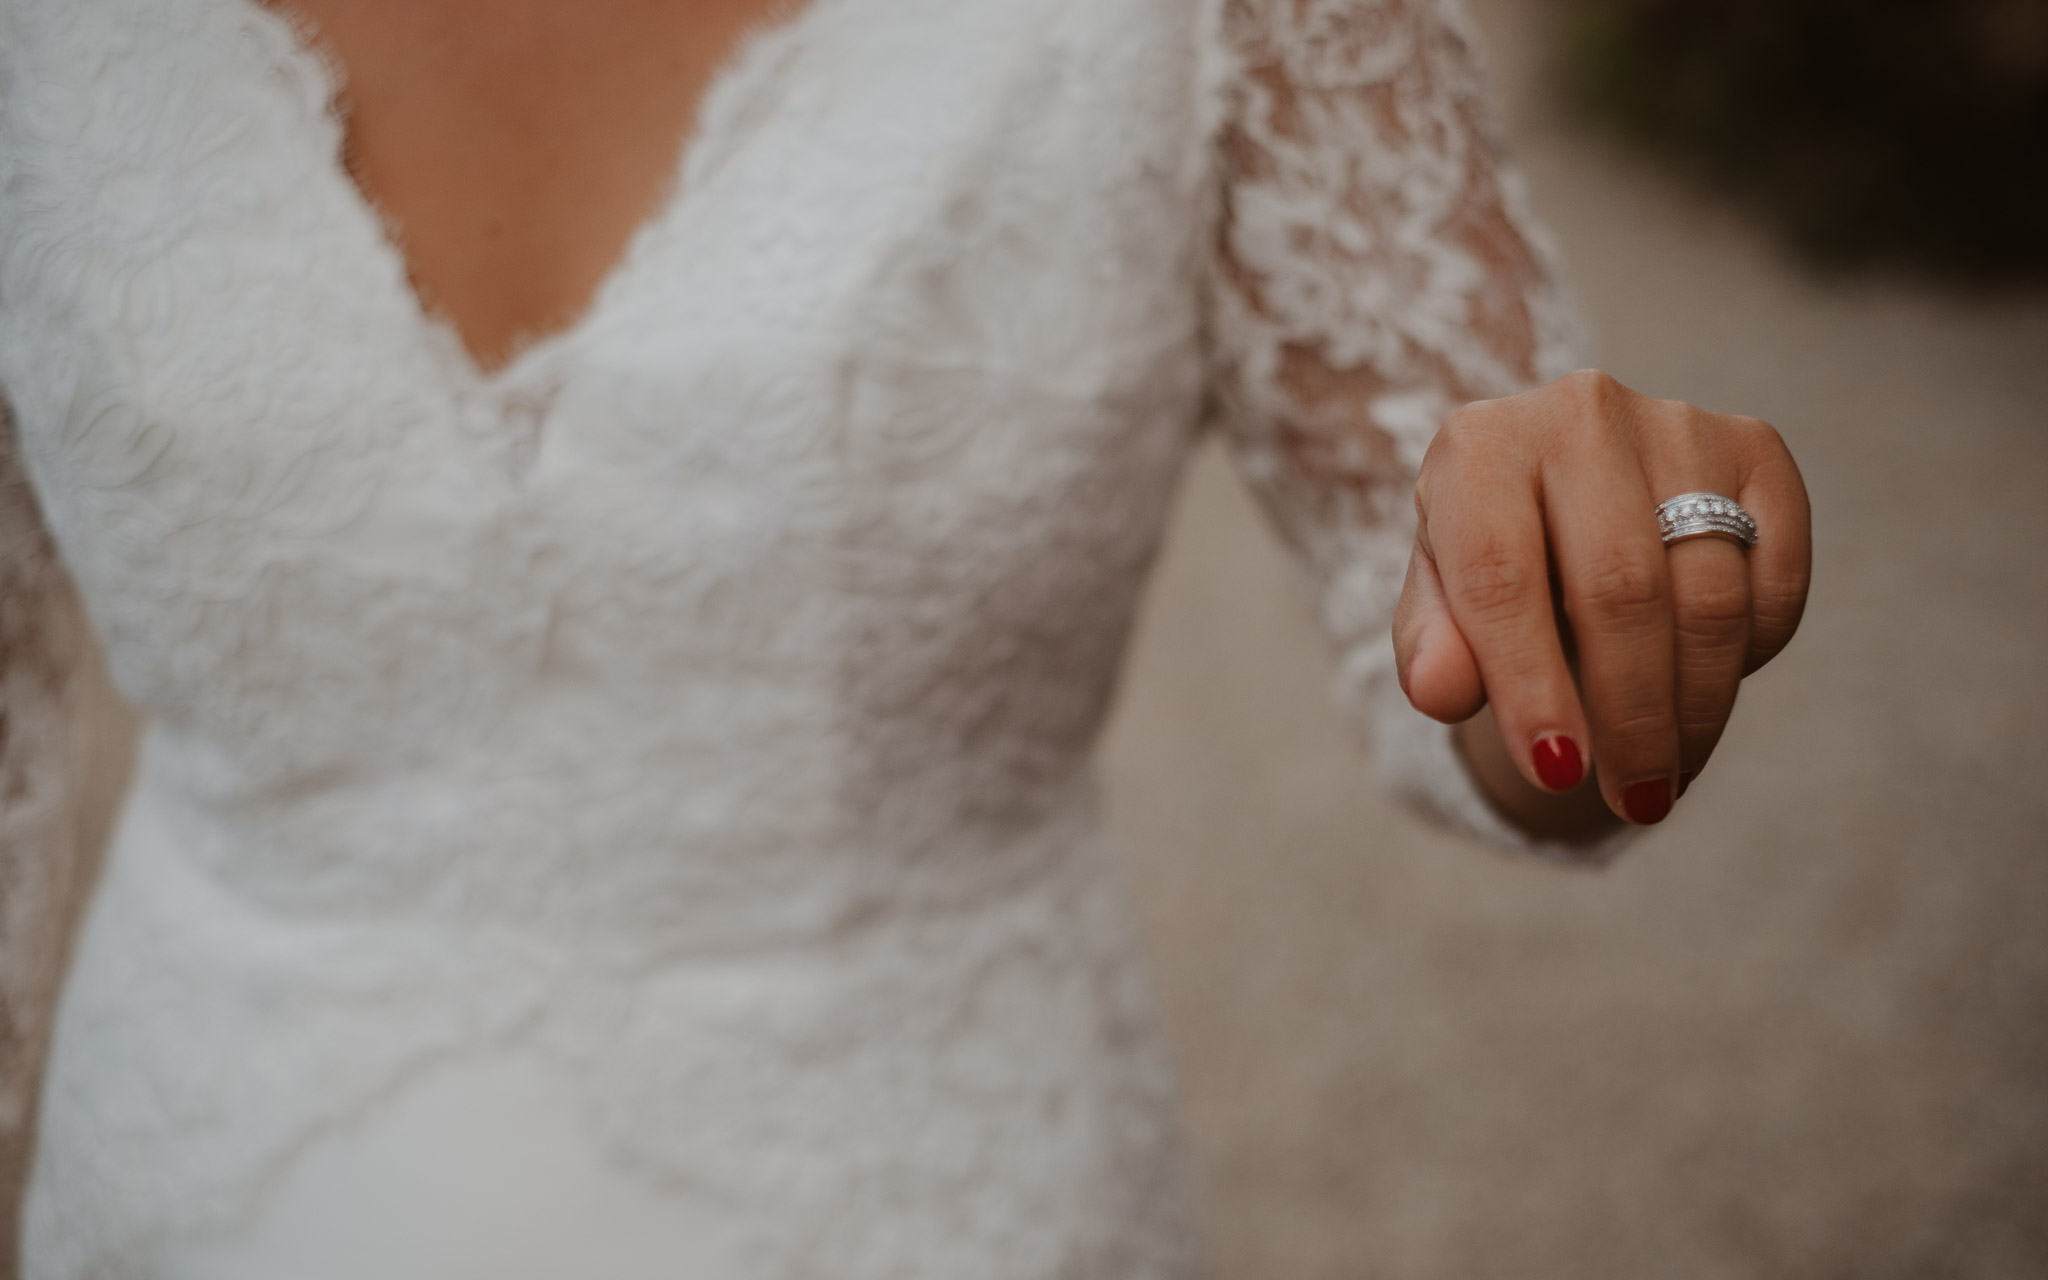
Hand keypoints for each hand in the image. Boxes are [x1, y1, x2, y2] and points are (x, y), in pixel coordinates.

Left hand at [1392, 370, 1810, 831]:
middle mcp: (1581, 413)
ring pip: (1709, 594)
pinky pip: (1774, 577)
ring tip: (1663, 779)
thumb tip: (1440, 690)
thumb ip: (1431, 647)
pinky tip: (1702, 692)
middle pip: (1621, 590)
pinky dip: (1749, 656)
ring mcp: (1679, 424)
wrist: (1558, 495)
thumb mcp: (1438, 607)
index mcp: (1479, 446)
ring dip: (1695, 708)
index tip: (1556, 772)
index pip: (1502, 577)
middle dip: (1631, 715)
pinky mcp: (1756, 449)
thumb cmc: (1489, 566)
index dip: (1531, 684)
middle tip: (1634, 801)